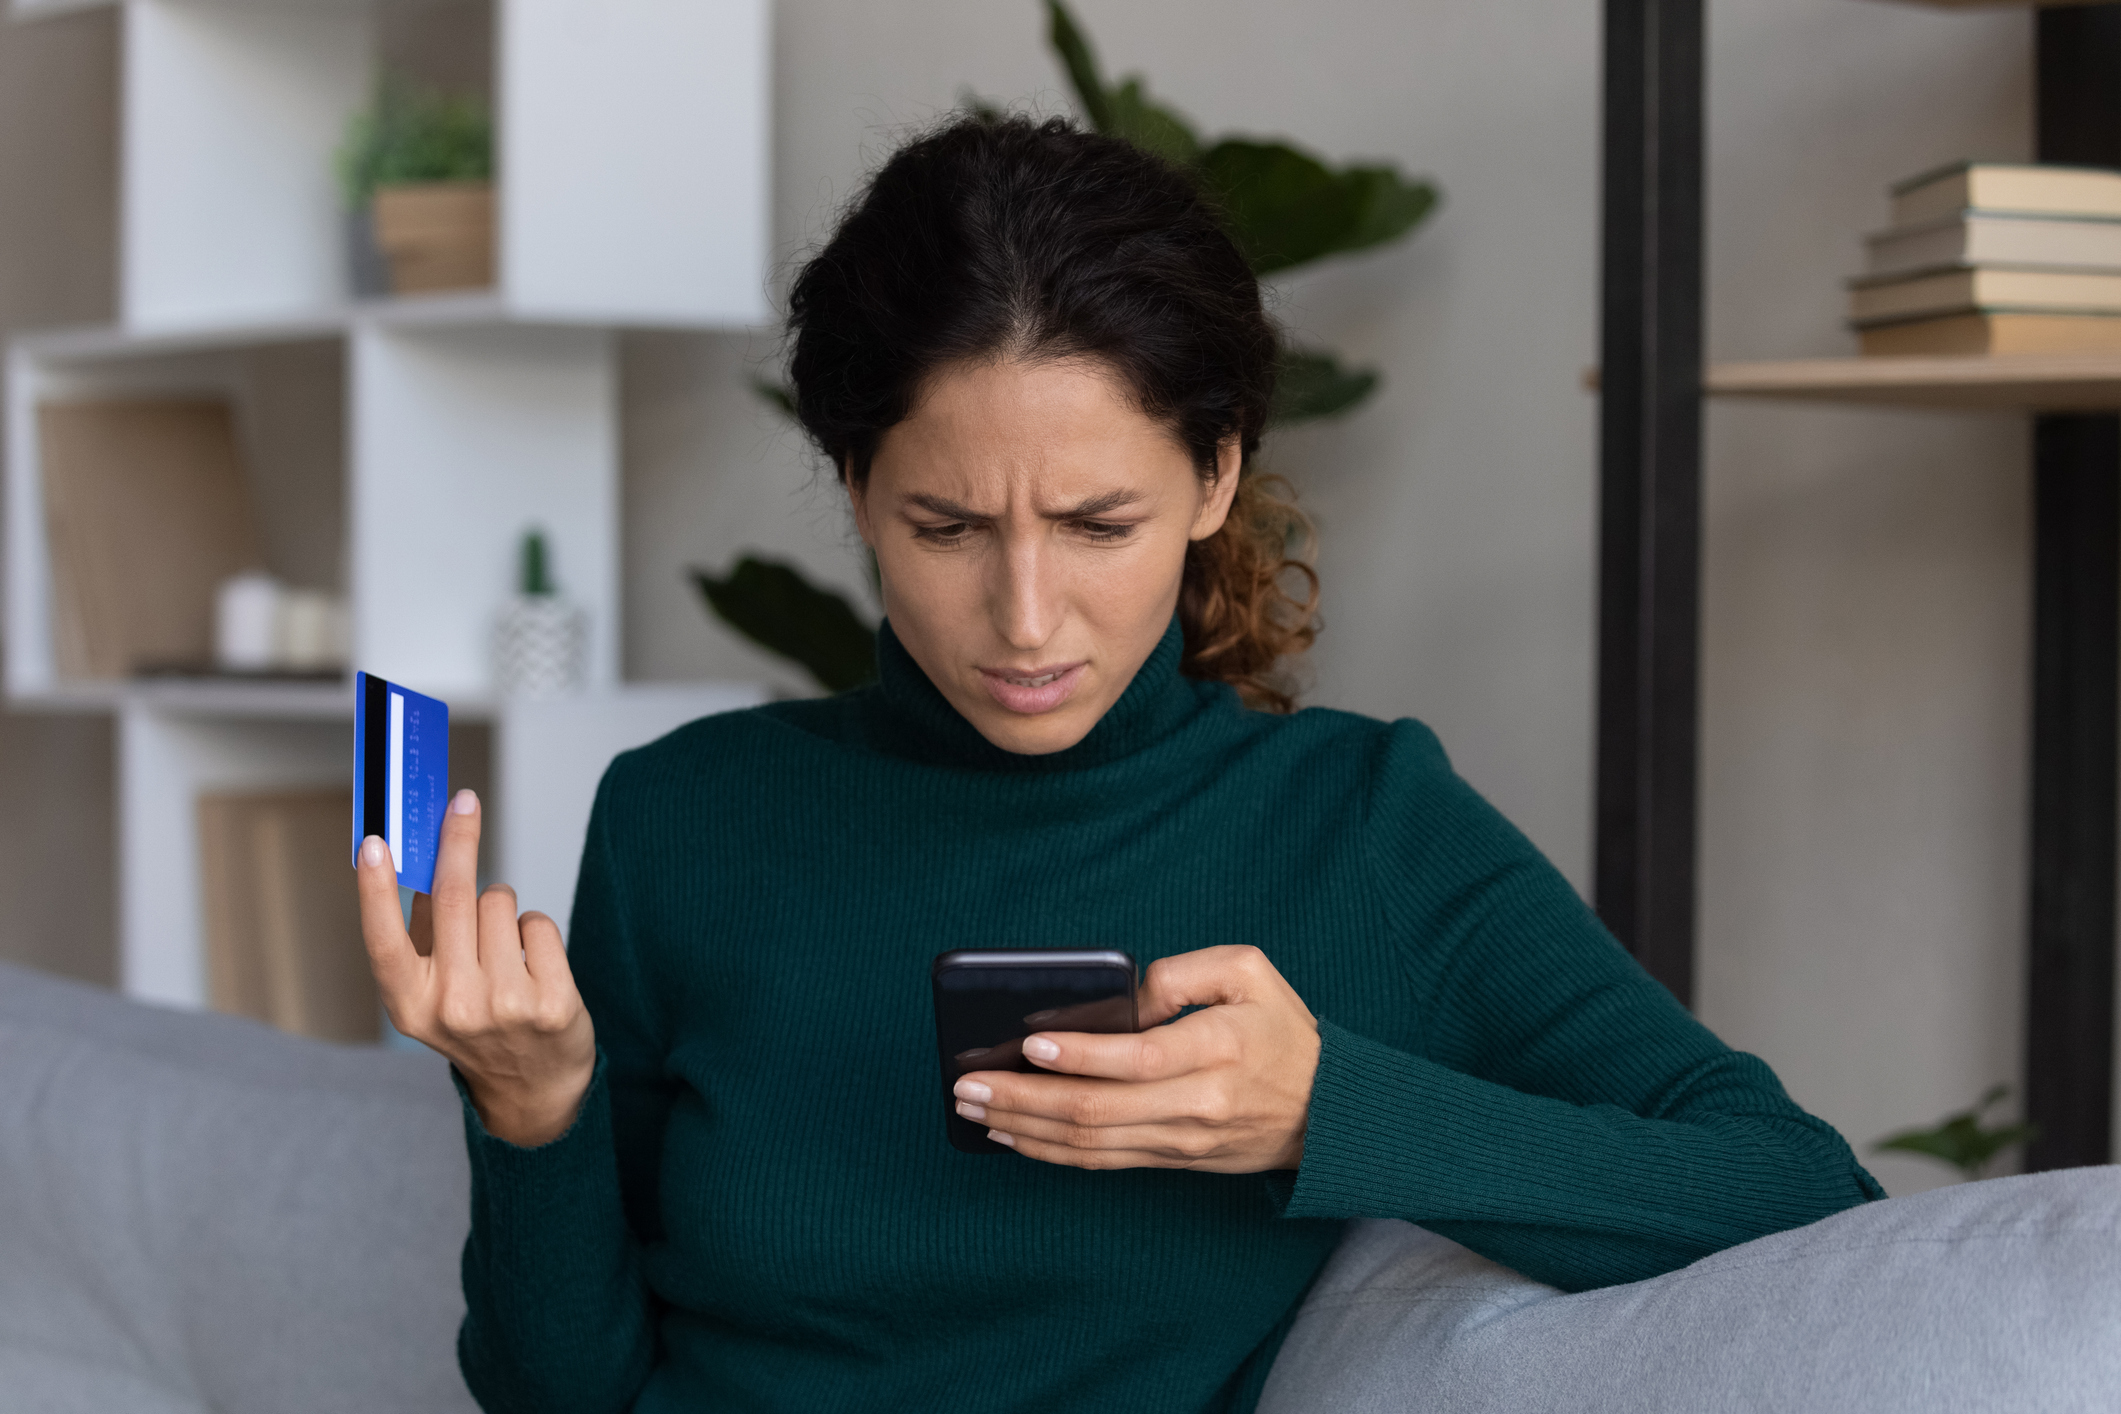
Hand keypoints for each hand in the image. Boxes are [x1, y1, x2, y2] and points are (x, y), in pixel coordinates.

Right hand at [356, 789, 595, 1146]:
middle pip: (453, 897)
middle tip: (463, 804)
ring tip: (502, 946)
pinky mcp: (552, 1002)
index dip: (374, 889)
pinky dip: (534, 930)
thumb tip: (418, 858)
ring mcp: (504, 1006)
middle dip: (459, 840)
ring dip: (501, 906)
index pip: (384, 940)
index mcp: (409, 1005)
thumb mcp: (433, 992)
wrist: (532, 1088)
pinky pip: (537, 923)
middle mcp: (452, 1007)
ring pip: (500, 903)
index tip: (374, 842)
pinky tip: (531, 962)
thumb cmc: (477, 1024)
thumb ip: (422, 931)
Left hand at [954, 945, 1320, 1172]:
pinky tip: (1012, 1135)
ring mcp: (1182, 1141)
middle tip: (968, 1084)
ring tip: (974, 1110)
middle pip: (1097, 1112)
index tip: (1031, 1043)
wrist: (1328, 1113)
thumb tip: (1121, 997)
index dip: (1080, 1055)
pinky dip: (1050, 1152)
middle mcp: (1197, 1103)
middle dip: (1023, 1099)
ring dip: (1024, 1129)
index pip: (1138, 1060)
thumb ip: (1181, 972)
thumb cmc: (1283, 1031)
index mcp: (1218, 1048)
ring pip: (1091, 1145)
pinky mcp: (1172, 1161)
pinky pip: (1102, 1162)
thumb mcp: (1248, 972)